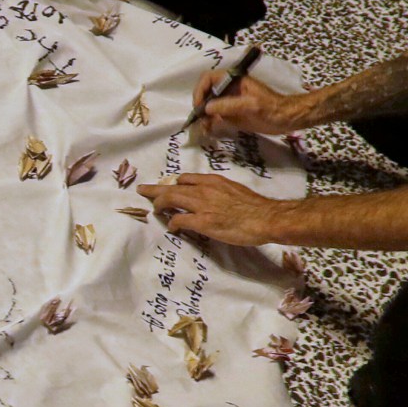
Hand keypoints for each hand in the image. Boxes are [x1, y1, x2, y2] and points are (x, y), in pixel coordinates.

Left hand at [137, 173, 288, 245]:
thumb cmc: (254, 207)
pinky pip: (178, 219)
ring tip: (154, 210)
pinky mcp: (202, 222)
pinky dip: (172, 222)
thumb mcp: (234, 191)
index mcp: (212, 181)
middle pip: (172, 187)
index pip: (185, 179)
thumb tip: (212, 199)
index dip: (173, 184)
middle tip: (143, 191)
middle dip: (155, 190)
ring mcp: (201, 205)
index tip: (166, 188)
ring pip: (171, 199)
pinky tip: (171, 227)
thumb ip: (219, 192)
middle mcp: (204, 190)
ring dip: (159, 205)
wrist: (264, 218)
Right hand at [194, 72, 304, 135]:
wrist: (287, 119)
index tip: (199, 106)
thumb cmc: (273, 108)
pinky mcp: (232, 115)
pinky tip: (208, 131)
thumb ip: (229, 105)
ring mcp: (229, 103)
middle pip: (206, 92)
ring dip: (202, 117)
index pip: (209, 79)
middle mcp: (228, 90)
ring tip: (203, 128)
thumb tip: (207, 108)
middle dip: (199, 105)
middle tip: (199, 120)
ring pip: (208, 106)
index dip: (200, 90)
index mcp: (234, 80)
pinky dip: (209, 123)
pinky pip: (215, 117)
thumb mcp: (251, 105)